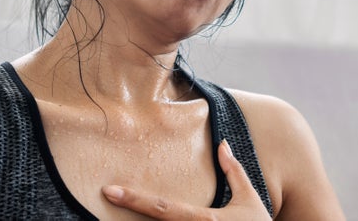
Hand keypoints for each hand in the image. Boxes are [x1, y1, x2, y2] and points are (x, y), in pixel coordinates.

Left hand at [102, 139, 271, 219]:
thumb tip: (222, 143)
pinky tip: (141, 217)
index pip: (163, 209)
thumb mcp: (250, 198)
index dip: (136, 199)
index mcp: (205, 220)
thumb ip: (234, 171)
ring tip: (118, 207)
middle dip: (129, 211)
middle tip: (107, 194)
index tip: (111, 191)